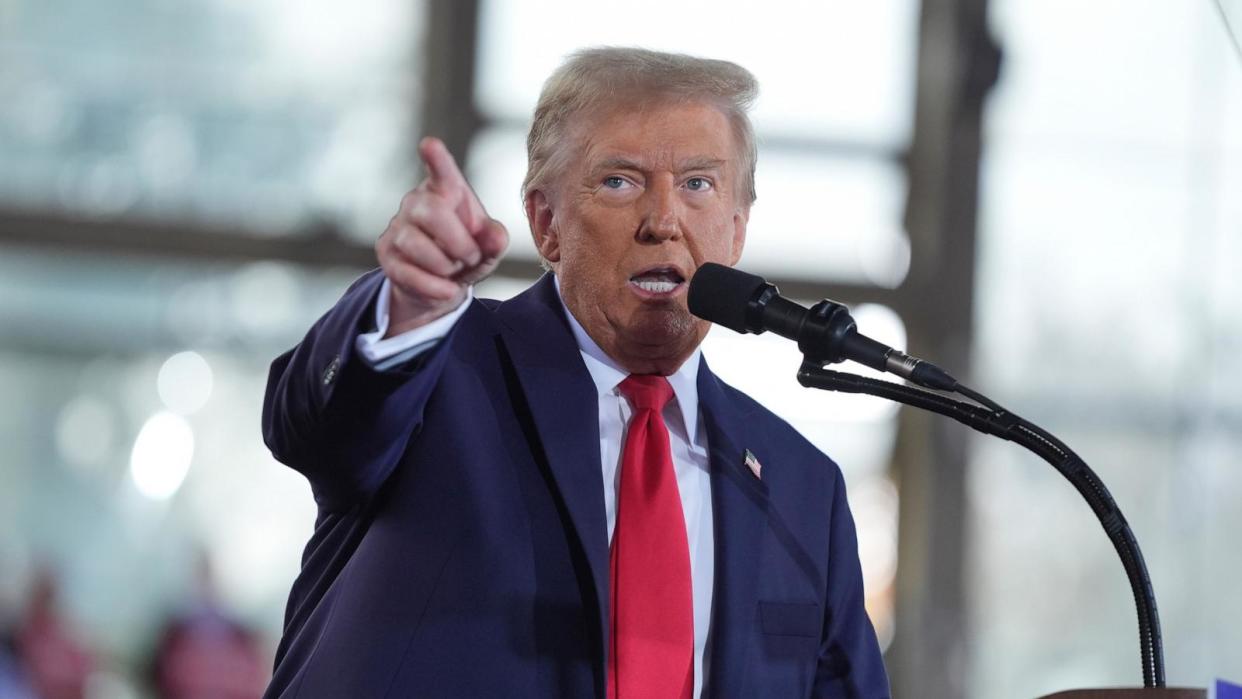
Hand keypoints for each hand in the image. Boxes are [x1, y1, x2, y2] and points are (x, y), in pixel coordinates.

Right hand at [376, 137, 508, 336]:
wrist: (440, 286)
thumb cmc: (466, 254)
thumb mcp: (487, 248)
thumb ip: (495, 240)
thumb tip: (496, 236)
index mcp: (445, 191)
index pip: (442, 172)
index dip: (436, 159)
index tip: (430, 144)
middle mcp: (416, 202)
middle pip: (431, 211)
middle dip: (458, 242)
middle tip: (470, 256)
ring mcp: (397, 227)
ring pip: (417, 244)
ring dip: (444, 265)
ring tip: (453, 270)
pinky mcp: (386, 254)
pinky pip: (408, 272)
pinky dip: (434, 287)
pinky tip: (447, 289)